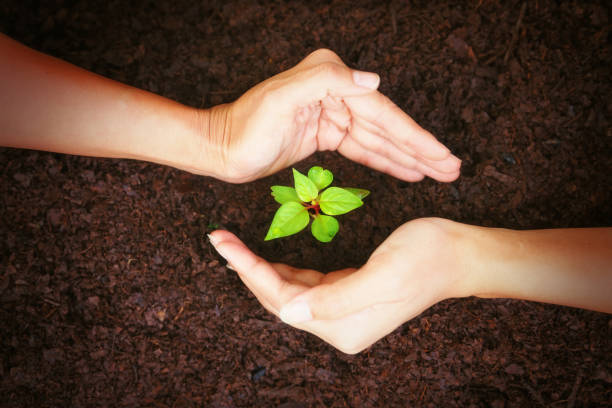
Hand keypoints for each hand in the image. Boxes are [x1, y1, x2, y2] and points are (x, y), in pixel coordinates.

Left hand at [204, 49, 460, 182]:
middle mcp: (335, 91)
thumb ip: (325, 80)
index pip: (381, 112)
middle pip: (387, 126)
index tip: (442, 155)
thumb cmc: (246, 127)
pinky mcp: (325, 134)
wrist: (223, 150)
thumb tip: (374, 81)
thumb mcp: (281, 99)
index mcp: (329, 79)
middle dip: (420, 149)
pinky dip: (385, 160)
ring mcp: (331, 113)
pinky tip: (407, 170)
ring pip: (378, 140)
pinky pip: (362, 148)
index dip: (414, 137)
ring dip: (409, 157)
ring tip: (439, 173)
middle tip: (452, 168)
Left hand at [208, 218, 470, 353]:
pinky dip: (286, 271)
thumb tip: (290, 314)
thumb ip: (335, 299)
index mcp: (343, 325)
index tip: (223, 244)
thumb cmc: (425, 258)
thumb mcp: (382, 275)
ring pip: (290, 291)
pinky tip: (270, 258)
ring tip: (234, 246)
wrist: (458, 254)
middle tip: (220, 239)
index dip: (251, 271)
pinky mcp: (349, 294)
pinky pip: (307, 285)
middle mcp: (339, 325)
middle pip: (280, 298)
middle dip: (248, 269)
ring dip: (263, 269)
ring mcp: (344, 312)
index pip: (283, 300)